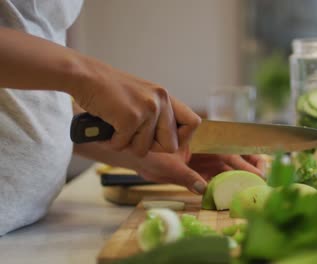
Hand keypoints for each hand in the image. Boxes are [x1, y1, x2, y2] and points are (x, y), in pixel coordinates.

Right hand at [70, 57, 199, 156]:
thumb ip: (157, 114)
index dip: (182, 138)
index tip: (164, 139)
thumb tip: (170, 143)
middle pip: (170, 145)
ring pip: (144, 149)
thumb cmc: (109, 90)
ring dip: (127, 144)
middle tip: (134, 137)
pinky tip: (107, 126)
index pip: (194, 123)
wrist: (85, 76)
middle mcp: (161, 101)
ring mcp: (147, 109)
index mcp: (165, 97)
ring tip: (116, 127)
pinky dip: (112, 142)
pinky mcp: (131, 117)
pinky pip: (124, 145)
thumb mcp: (142, 97)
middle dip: (151, 148)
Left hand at [133, 146, 265, 193]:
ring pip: (229, 170)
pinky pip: (216, 179)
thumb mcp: (168, 164)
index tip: (259, 170)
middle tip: (261, 184)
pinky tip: (230, 196)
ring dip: (239, 180)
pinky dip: (224, 187)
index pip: (234, 147)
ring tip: (250, 191)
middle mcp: (208, 151)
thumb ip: (186, 175)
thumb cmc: (151, 153)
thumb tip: (202, 188)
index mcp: (205, 141)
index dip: (249, 158)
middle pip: (236, 159)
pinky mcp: (199, 172)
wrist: (137, 155)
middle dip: (250, 170)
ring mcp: (205, 162)